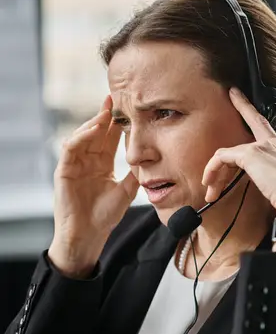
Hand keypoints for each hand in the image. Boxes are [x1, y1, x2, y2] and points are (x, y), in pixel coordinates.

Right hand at [48, 95, 139, 277]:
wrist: (89, 235)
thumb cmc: (105, 216)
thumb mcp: (128, 190)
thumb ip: (136, 174)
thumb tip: (155, 160)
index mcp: (102, 164)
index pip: (110, 137)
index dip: (118, 122)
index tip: (130, 107)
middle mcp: (88, 161)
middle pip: (97, 131)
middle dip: (105, 115)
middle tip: (115, 98)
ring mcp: (75, 164)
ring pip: (82, 135)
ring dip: (94, 122)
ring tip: (107, 111)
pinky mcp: (64, 170)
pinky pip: (71, 148)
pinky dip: (82, 136)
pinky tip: (95, 129)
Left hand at [202, 87, 275, 227]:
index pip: (269, 132)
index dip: (258, 116)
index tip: (251, 103)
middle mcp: (275, 146)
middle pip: (255, 120)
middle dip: (243, 104)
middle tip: (234, 94)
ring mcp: (263, 148)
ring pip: (229, 153)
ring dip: (215, 172)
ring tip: (210, 192)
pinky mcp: (251, 155)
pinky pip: (221, 159)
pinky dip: (212, 171)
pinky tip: (210, 186)